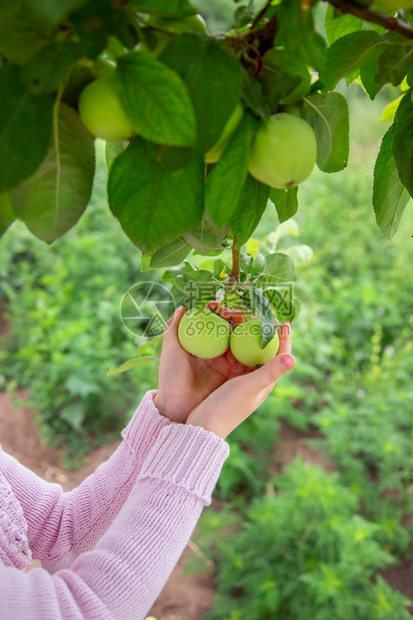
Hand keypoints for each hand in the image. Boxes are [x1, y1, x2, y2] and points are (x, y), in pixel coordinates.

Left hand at [154, 306, 253, 422]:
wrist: (178, 407)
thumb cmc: (171, 377)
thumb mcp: (171, 350)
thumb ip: (173, 328)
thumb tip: (182, 307)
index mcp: (198, 344)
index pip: (211, 322)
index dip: (216, 312)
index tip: (219, 306)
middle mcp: (213, 352)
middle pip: (228, 329)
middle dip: (234, 317)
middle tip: (236, 313)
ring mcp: (224, 363)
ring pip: (238, 341)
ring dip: (244, 329)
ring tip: (245, 320)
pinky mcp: (233, 374)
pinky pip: (244, 358)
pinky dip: (250, 347)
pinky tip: (253, 338)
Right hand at [185, 325, 294, 438]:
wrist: (203, 426)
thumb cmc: (228, 408)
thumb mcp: (250, 387)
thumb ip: (270, 372)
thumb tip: (293, 357)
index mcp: (266, 381)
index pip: (280, 355)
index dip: (283, 338)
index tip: (284, 321)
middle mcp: (256, 378)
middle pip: (263, 350)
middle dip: (263, 331)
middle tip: (260, 313)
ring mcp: (241, 377)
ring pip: (247, 350)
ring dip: (246, 334)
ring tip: (241, 317)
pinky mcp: (226, 376)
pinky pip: (232, 354)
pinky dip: (231, 342)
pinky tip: (224, 331)